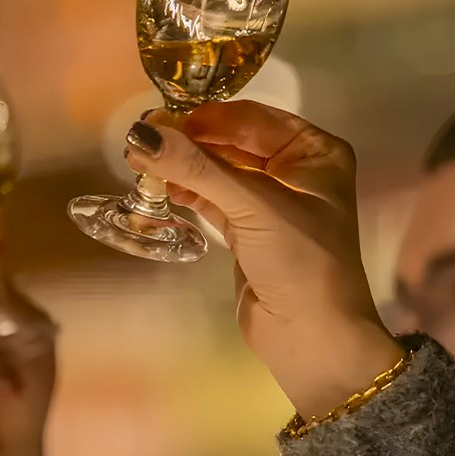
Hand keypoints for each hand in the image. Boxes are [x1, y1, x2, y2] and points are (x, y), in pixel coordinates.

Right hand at [126, 102, 402, 416]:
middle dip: (189, 142)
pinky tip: (159, 186)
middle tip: (140, 138)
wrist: (313, 338)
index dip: (205, 117)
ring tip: (138, 160)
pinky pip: (214, 200)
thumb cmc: (300, 261)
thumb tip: (142, 131)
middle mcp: (297, 170)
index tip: (158, 117)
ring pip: (220, 172)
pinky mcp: (250, 232)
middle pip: (232, 143)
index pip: (251, 119)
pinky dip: (189, 192)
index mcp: (316, 152)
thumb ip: (197, 168)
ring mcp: (273, 203)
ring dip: (183, 167)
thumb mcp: (252, 206)